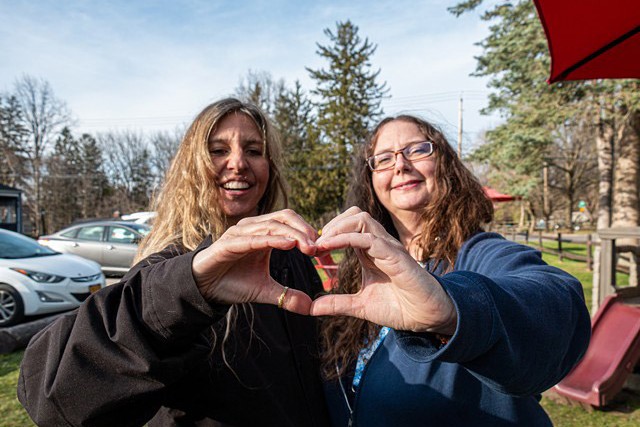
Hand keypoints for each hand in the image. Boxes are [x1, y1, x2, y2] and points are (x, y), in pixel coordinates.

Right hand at [192, 209, 317, 314]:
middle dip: (305, 231)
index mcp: (264, 233)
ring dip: (293, 234)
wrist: (203, 288)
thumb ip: (286, 296)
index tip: (325, 253)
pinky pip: (254, 238)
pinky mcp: (229, 243)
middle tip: (320, 249)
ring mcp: (240, 233)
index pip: (292, 224)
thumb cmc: (232, 283)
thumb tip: (311, 307)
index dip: (310, 234)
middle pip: (285, 217)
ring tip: (310, 247)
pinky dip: (272, 239)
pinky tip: (288, 244)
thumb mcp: (264, 290)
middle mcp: (253, 228)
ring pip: (272, 225)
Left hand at [310, 207, 456, 333]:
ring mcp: (388, 247)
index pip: (348, 227)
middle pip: (354, 214)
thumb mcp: (360, 306)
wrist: (428, 318)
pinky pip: (369, 238)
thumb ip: (337, 303)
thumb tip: (311, 308)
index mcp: (371, 252)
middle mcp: (379, 244)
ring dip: (337, 228)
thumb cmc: (400, 307)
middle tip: (314, 246)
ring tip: (321, 245)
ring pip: (361, 218)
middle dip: (331, 225)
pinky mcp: (396, 256)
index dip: (327, 234)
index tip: (310, 250)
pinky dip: (346, 239)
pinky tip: (329, 248)